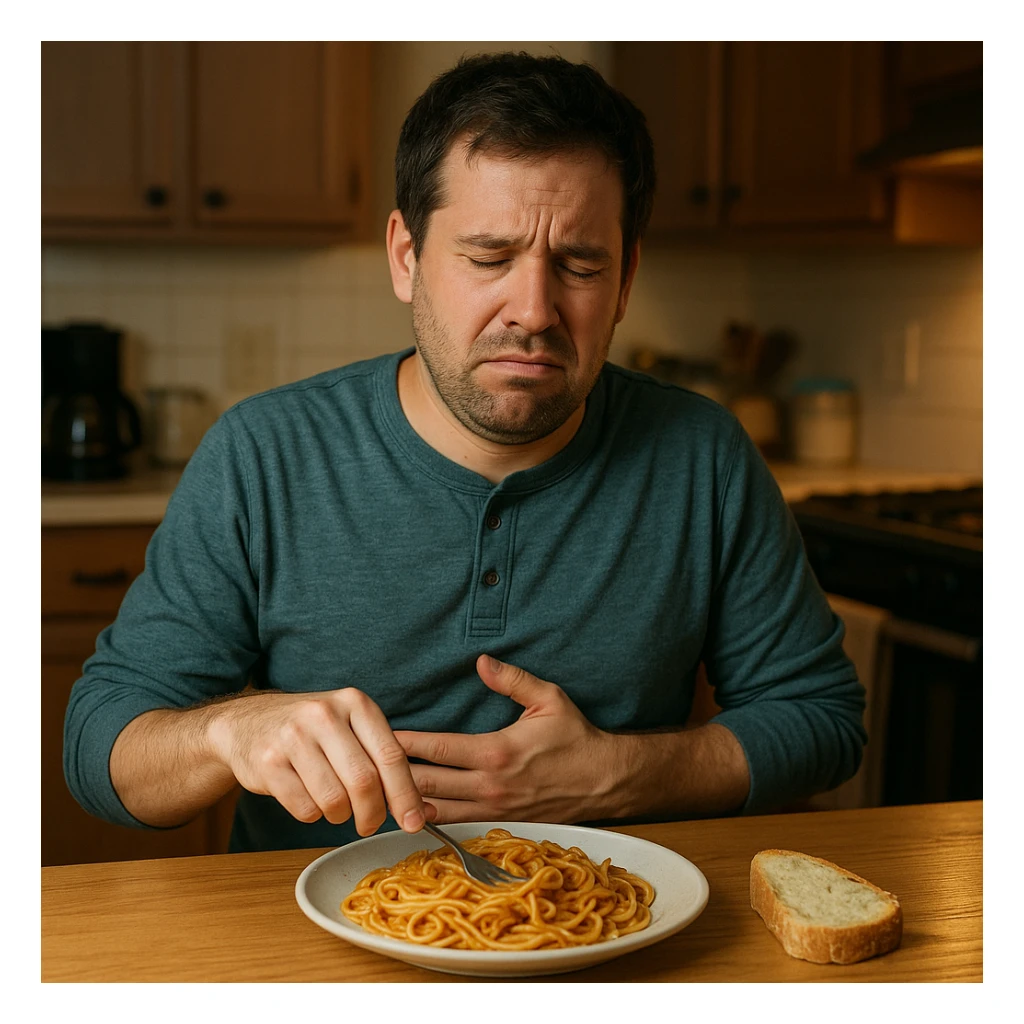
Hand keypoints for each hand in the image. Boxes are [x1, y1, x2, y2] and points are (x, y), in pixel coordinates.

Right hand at [206, 688, 427, 835]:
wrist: (248, 722)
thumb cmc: (311, 730)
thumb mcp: (349, 726)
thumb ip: (379, 758)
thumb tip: (415, 809)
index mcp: (355, 703)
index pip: (390, 756)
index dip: (405, 795)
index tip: (414, 822)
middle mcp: (324, 714)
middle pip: (364, 782)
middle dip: (372, 813)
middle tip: (369, 824)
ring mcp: (293, 736)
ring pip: (334, 800)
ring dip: (340, 815)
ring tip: (335, 804)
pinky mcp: (268, 762)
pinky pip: (305, 809)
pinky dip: (313, 814)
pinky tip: (308, 797)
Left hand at [394, 655, 618, 823]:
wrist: (604, 781)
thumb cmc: (575, 736)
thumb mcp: (549, 698)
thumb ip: (512, 680)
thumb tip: (481, 661)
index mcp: (496, 752)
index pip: (437, 749)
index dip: (405, 742)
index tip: (380, 734)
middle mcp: (490, 785)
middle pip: (427, 784)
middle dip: (393, 775)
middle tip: (365, 765)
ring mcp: (494, 809)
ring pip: (437, 812)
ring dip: (406, 802)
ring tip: (377, 793)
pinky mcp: (501, 823)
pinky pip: (458, 825)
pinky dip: (432, 819)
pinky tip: (411, 813)